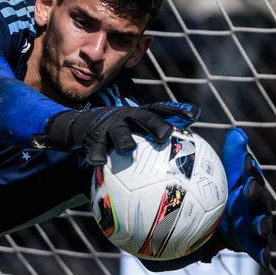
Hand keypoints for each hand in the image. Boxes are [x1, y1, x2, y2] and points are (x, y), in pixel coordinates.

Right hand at [38, 101, 199, 165]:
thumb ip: (154, 142)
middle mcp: (127, 116)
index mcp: (140, 115)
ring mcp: (110, 126)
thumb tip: (184, 162)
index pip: (162, 110)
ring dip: (125, 140)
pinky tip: (97, 164)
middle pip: (144, 117)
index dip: (178, 111)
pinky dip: (97, 155)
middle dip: (154, 124)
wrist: (82, 125)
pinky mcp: (93, 136)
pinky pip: (96, 148)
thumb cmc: (116, 132)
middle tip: (165, 135)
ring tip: (128, 149)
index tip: (193, 116)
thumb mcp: (134, 131)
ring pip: (119, 132)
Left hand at [216, 128, 272, 266]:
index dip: (246, 167)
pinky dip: (262, 255)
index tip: (241, 161)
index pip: (247, 173)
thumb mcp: (218, 177)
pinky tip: (264, 263)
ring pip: (261, 223)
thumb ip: (229, 157)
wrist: (209, 223)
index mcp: (244, 184)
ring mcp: (255, 223)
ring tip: (257, 226)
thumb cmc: (214, 195)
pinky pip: (259, 250)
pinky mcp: (253, 242)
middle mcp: (253, 203)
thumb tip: (237, 131)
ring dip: (260, 224)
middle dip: (255, 193)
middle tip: (247, 188)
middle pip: (256, 197)